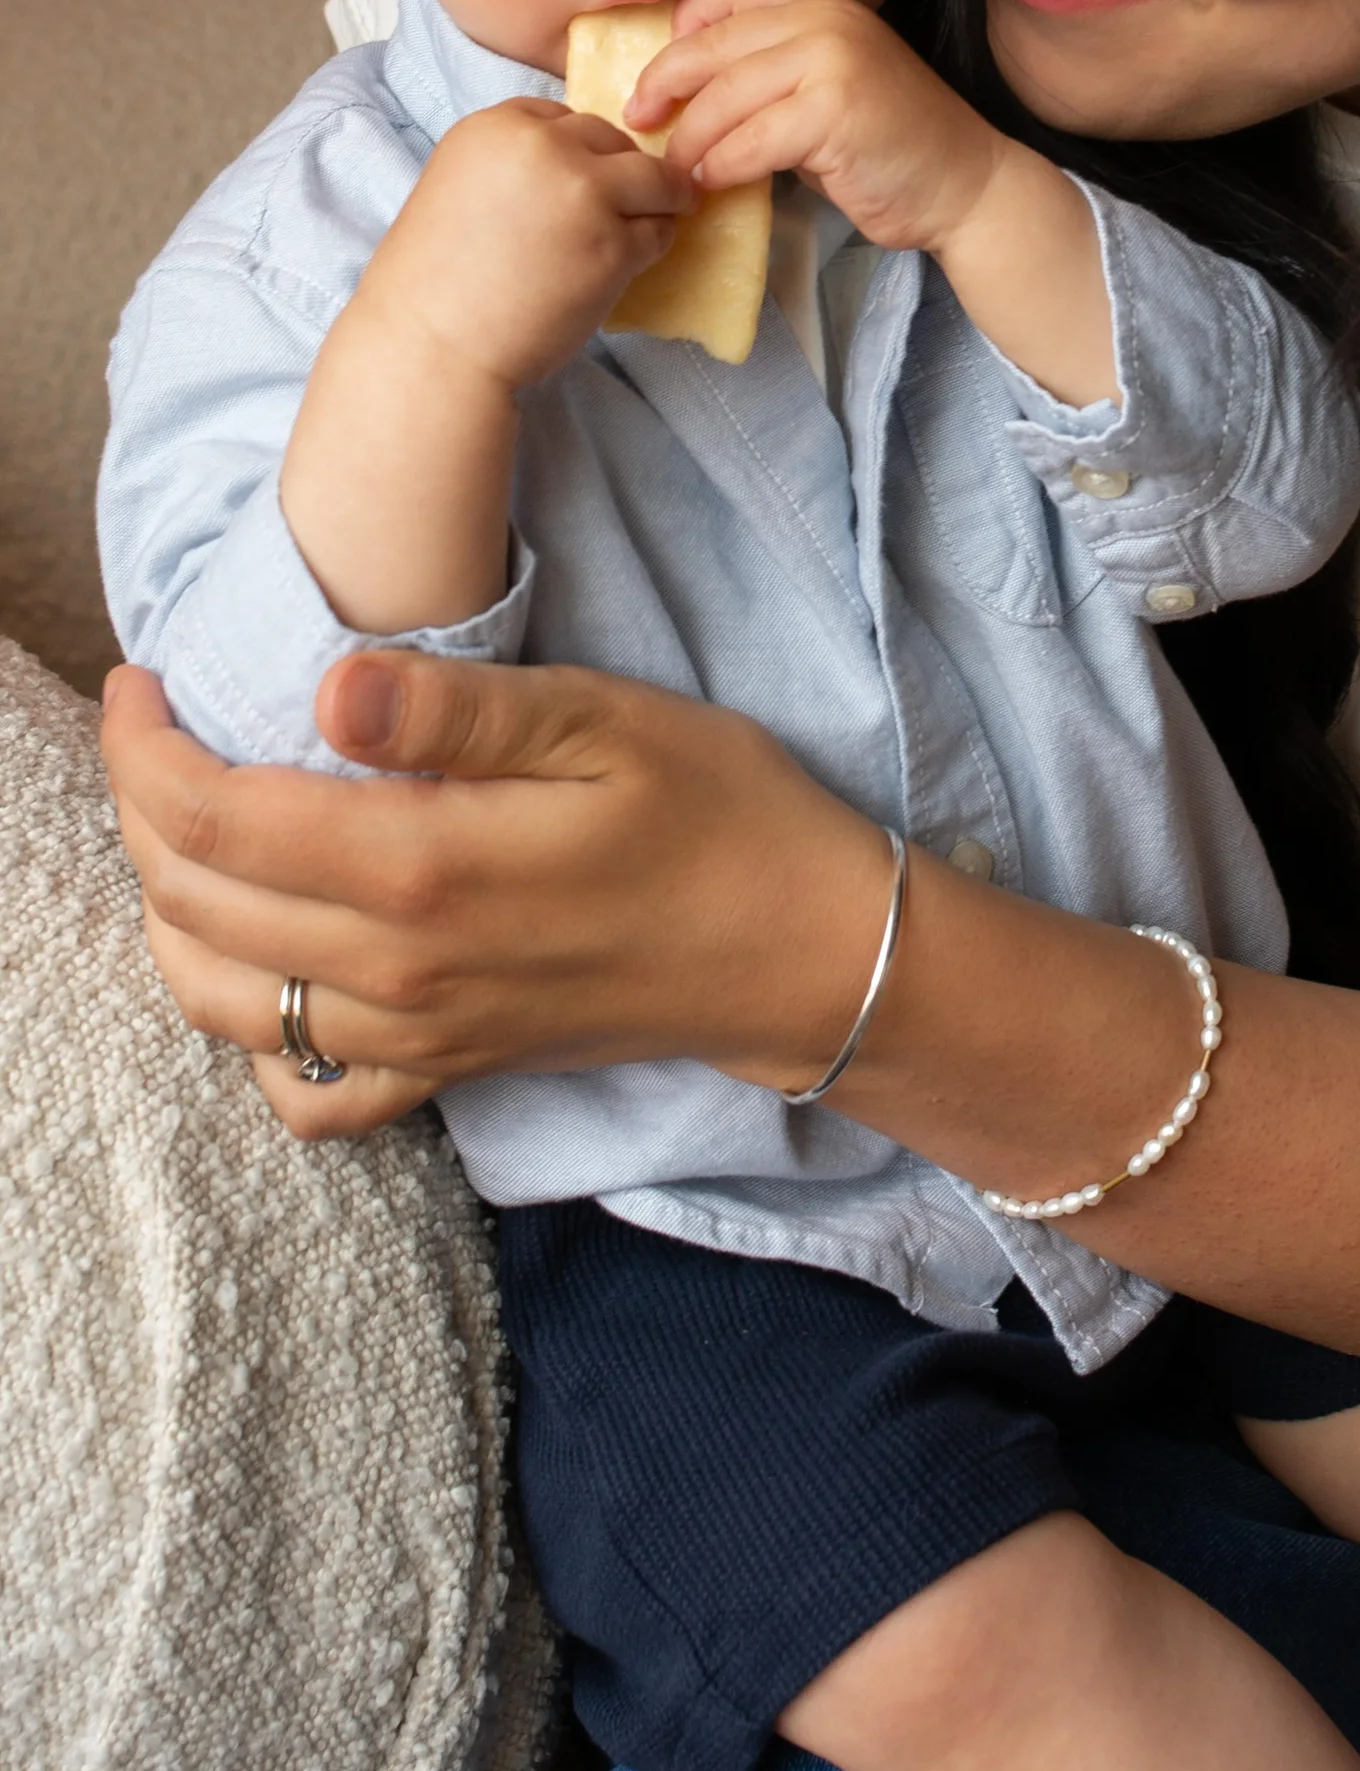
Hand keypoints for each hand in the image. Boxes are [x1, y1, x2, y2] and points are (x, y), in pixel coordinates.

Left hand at [100, 653, 900, 1141]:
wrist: (807, 952)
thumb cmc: (721, 814)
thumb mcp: (605, 722)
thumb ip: (457, 711)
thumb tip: (324, 691)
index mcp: (426, 868)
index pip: (213, 817)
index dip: (145, 745)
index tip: (143, 681)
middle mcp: (401, 969)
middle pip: (191, 902)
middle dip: (141, 809)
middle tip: (157, 730)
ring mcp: (419, 1033)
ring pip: (217, 999)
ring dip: (168, 912)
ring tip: (187, 827)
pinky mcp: (447, 1067)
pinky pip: (302, 1090)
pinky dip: (251, 1033)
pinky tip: (270, 960)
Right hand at [363, 97, 688, 397]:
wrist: (431, 345)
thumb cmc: (436, 281)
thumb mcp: (461, 188)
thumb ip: (515, 167)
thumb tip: (579, 166)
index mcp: (495, 126)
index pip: (562, 117)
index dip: (576, 151)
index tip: (575, 182)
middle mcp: (544, 147)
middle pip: (611, 139)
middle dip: (617, 173)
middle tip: (614, 209)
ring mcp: (585, 193)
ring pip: (653, 179)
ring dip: (656, 203)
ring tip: (641, 229)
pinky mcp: (615, 244)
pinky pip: (659, 232)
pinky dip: (652, 247)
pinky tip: (624, 267)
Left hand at [633, 0, 1115, 405]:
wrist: (966, 185)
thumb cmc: (890, 147)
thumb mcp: (829, 88)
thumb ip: (772, 76)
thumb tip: (690, 93)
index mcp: (824, 5)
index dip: (684, 24)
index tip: (665, 70)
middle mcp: (827, 20)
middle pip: (712, 43)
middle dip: (665, 85)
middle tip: (641, 120)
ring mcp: (833, 61)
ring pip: (723, 97)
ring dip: (690, 140)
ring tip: (679, 170)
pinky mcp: (835, 112)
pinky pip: (749, 140)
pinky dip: (721, 167)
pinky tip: (714, 185)